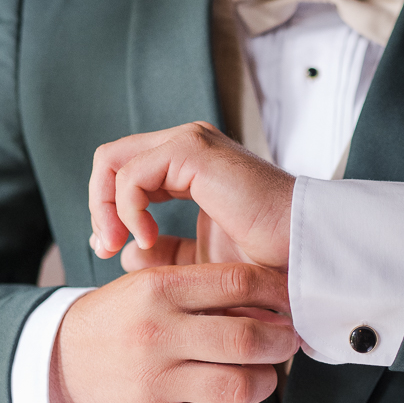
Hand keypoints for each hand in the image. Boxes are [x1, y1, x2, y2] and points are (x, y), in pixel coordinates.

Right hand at [51, 262, 297, 402]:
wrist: (61, 360)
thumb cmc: (123, 317)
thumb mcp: (152, 285)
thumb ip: (207, 290)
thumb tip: (277, 304)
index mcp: (158, 288)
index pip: (238, 282)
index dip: (277, 292)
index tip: (290, 302)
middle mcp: (156, 333)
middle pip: (246, 339)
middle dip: (282, 342)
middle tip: (288, 342)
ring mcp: (153, 380)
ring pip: (239, 386)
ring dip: (265, 381)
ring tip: (263, 373)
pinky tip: (233, 400)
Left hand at [89, 122, 293, 270]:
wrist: (304, 251)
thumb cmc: (266, 259)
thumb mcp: (200, 260)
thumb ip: (162, 253)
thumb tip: (122, 252)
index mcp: (188, 164)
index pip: (123, 172)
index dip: (106, 210)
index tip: (110, 251)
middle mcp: (187, 145)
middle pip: (110, 161)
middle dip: (98, 207)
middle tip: (105, 248)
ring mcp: (190, 142)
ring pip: (112, 161)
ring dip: (105, 208)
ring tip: (120, 246)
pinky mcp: (193, 151)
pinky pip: (132, 174)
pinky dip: (128, 209)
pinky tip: (148, 239)